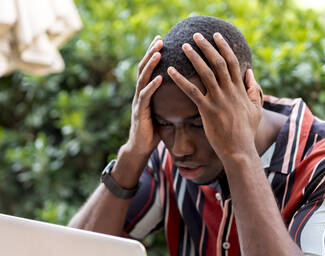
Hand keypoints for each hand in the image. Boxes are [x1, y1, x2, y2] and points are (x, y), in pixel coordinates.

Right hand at [126, 36, 162, 156]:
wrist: (140, 148)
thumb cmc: (153, 130)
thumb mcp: (162, 111)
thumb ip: (167, 99)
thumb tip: (186, 90)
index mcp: (146, 92)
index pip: (149, 68)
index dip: (153, 53)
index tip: (162, 39)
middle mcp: (140, 93)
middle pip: (144, 68)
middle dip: (151, 52)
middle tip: (159, 39)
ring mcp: (138, 102)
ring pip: (142, 79)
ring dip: (151, 65)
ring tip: (158, 53)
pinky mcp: (140, 112)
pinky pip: (146, 96)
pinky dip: (152, 86)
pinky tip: (159, 78)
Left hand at [167, 32, 262, 160]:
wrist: (239, 150)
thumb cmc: (247, 131)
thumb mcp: (257, 109)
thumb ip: (254, 90)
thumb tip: (250, 73)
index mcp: (240, 89)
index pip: (231, 62)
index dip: (223, 47)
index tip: (216, 36)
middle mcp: (229, 91)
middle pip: (217, 62)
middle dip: (206, 47)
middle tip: (196, 35)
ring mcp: (218, 100)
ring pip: (205, 73)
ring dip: (193, 57)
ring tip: (184, 46)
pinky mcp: (207, 110)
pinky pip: (191, 91)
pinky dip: (180, 80)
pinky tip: (170, 71)